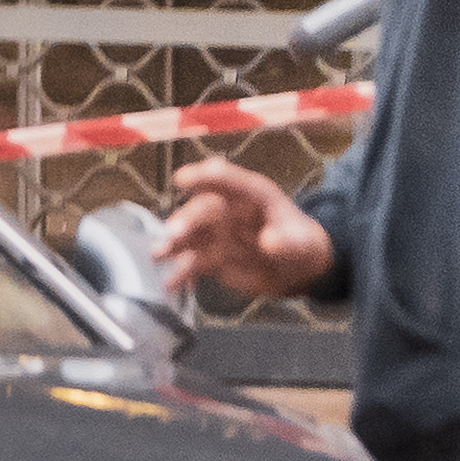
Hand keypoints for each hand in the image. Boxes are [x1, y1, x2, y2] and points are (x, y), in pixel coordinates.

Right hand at [155, 156, 334, 301]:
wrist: (298, 270)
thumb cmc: (301, 243)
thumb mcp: (302, 243)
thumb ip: (286, 241)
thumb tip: (269, 241)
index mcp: (251, 194)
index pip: (226, 178)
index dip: (204, 177)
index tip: (182, 180)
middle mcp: (228, 209)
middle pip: (202, 208)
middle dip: (186, 219)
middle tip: (172, 233)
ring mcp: (217, 234)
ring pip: (189, 235)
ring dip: (172, 243)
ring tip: (157, 254)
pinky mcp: (212, 259)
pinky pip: (191, 263)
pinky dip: (178, 273)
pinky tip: (167, 284)